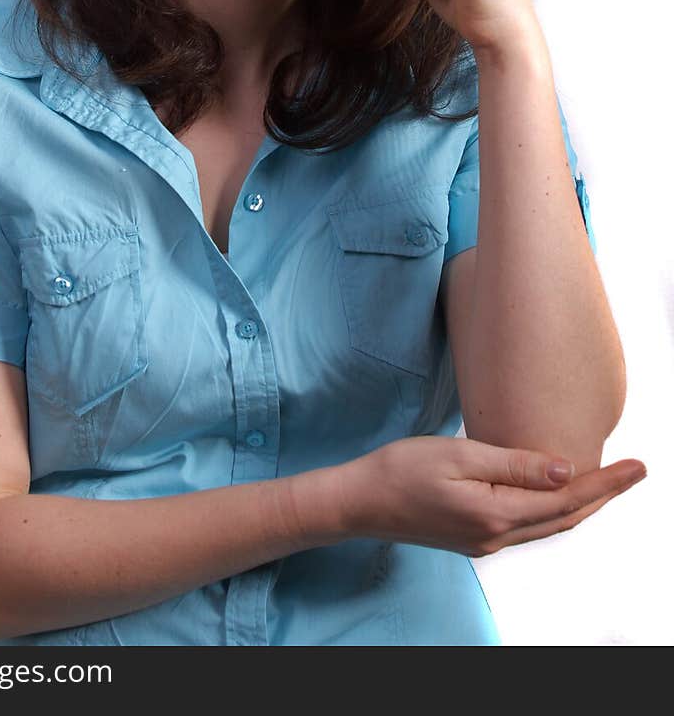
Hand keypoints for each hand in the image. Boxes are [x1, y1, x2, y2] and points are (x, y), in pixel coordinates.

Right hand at [334, 435, 647, 555]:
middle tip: (635, 471)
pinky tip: (557, 495)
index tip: (638, 467)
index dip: (607, 484)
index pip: (568, 500)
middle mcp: (497, 537)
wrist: (359, 502)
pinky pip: (529, 526)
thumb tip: (569, 473)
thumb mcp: (459, 455)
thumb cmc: (401, 469)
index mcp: (497, 515)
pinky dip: (554, 511)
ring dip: (582, 505)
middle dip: (604, 496)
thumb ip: (515, 465)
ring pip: (549, 526)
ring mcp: (485, 542)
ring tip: (607, 482)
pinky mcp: (473, 538)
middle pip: (566, 519)